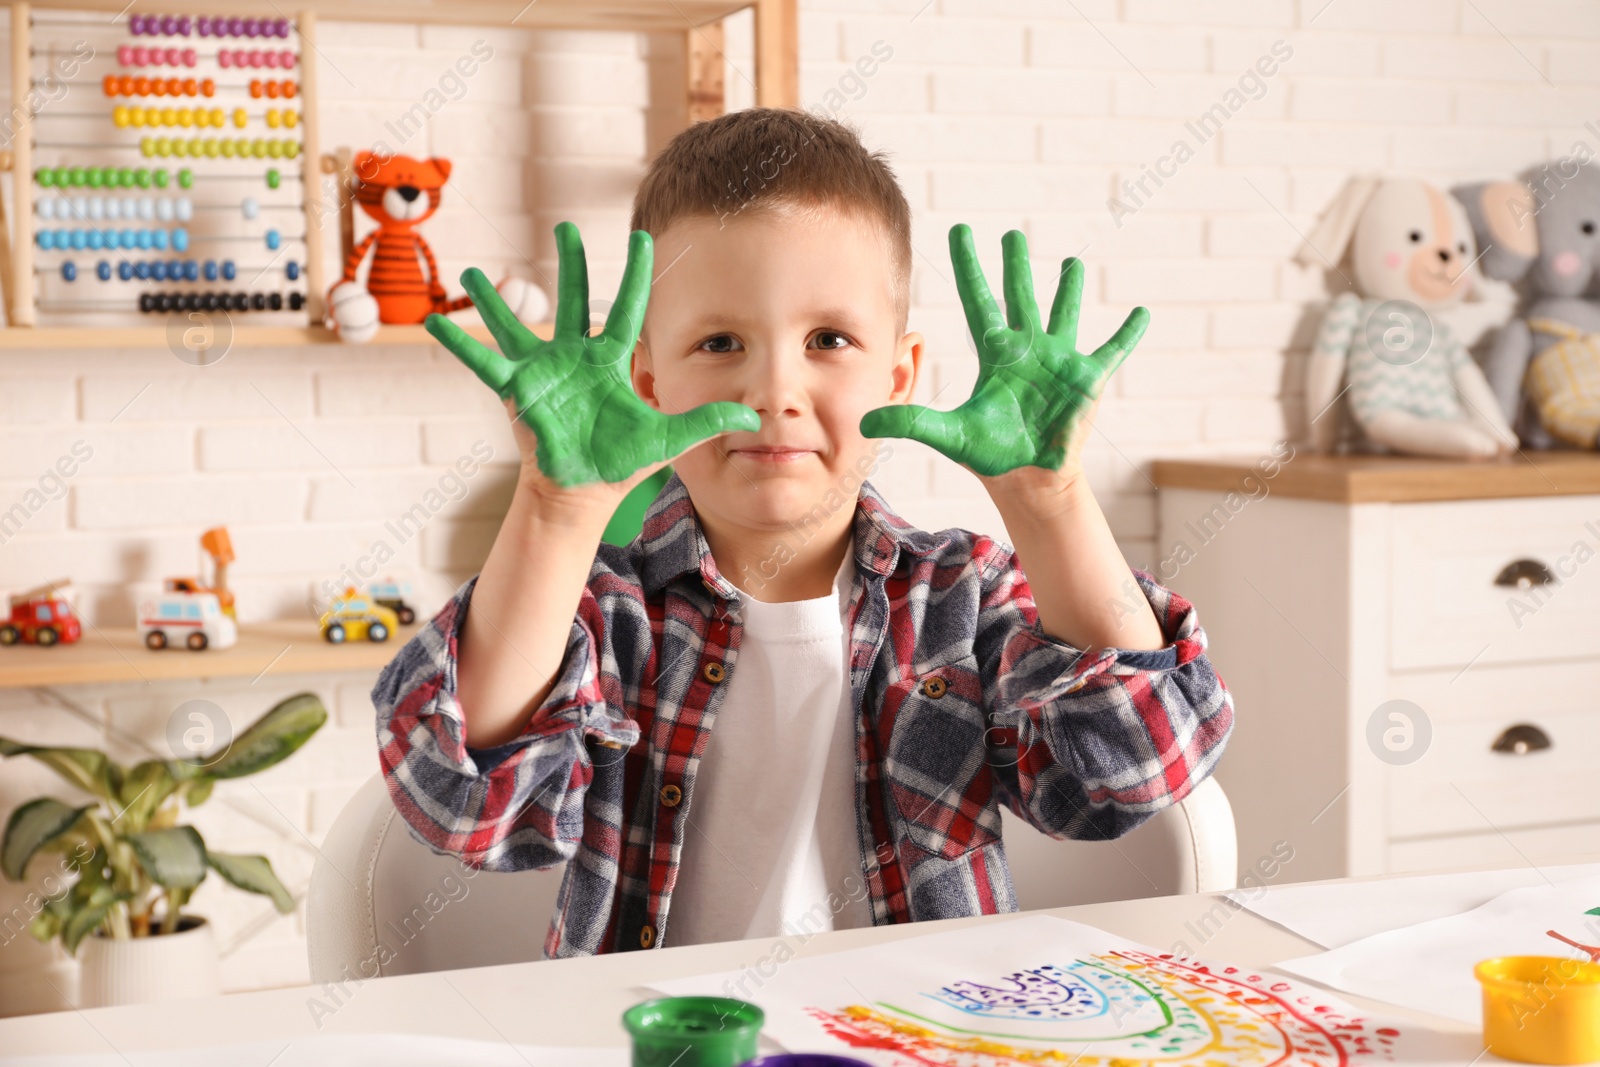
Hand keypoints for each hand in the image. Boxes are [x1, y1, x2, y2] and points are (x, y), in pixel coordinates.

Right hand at [425, 222, 758, 488]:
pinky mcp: (515, 390)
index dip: (637, 276)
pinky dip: (458, 343)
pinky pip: (482, 363)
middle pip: (575, 301)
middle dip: (572, 265)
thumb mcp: (668, 439)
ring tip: (473, 271)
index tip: (642, 238)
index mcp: (610, 362)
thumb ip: (706, 422)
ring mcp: (542, 372)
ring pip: (519, 326)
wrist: (583, 491)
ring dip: (496, 299)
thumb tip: (755, 417)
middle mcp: (574, 358)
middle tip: (567, 228)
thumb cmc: (621, 462)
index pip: (629, 311)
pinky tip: (432, 322)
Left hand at [861, 225, 1147, 478]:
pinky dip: (1127, 334)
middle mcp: (1027, 350)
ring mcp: (1059, 362)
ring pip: (1064, 315)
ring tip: (1073, 264)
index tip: (961, 229)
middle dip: (1015, 266)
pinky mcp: (1087, 381)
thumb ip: (912, 422)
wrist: (1027, 479)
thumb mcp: (950, 434)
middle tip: (1010, 235)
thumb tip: (866, 420)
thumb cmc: (990, 455)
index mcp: (995, 354)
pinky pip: (1111, 351)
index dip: (970, 266)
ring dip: (1069, 290)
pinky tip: (1141, 313)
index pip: (978, 299)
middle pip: (1020, 298)